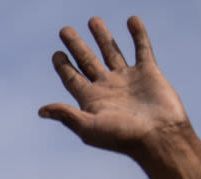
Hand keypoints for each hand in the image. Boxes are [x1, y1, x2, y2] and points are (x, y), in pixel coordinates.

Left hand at [40, 16, 200, 178]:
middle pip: (87, 62)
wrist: (159, 137)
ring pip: (112, 52)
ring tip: (93, 20)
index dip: (62, 66)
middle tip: (64, 30)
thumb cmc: (122, 137)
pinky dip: (138, 34)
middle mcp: (107, 88)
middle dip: (76, 46)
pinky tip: (132, 20)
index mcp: (91, 100)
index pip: (72, 79)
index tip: (56, 53)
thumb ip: (67, 115)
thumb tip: (41, 110)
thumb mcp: (89, 127)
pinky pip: (142, 49)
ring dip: (102, 37)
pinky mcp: (148, 73)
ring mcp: (127, 79)